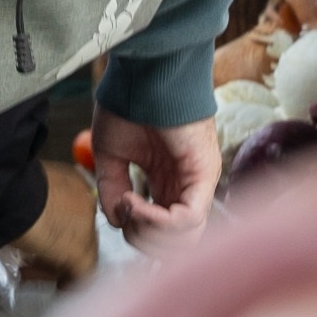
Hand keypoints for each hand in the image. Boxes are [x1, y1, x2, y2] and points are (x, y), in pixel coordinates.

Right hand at [90, 113, 223, 246]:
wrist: (144, 72)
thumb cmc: (130, 102)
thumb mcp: (111, 155)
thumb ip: (113, 189)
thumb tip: (117, 219)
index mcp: (168, 182)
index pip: (164, 231)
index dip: (137, 232)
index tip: (118, 207)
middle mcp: (187, 186)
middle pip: (177, 244)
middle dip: (143, 240)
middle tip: (124, 214)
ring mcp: (199, 182)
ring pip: (187, 239)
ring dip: (149, 233)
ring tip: (129, 207)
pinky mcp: (204, 174)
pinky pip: (189, 219)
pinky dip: (158, 221)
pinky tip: (136, 202)